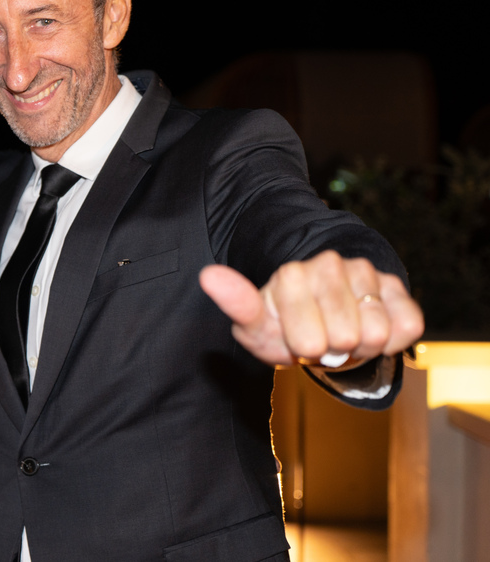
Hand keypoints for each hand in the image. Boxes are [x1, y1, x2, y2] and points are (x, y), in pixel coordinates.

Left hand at [199, 250, 423, 366]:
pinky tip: (371, 328)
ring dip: (363, 346)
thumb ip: (237, 304)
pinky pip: (406, 326)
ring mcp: (363, 271)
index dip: (306, 349)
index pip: (310, 338)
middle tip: (323, 340)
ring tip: (344, 333)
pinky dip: (391, 341)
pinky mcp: (395, 285)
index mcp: (291, 274)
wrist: (323, 324)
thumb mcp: (257, 327)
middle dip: (335, 350)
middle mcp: (328, 263)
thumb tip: (208, 275)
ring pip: (376, 332)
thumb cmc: (285, 328)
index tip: (297, 339)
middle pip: (346, 336)